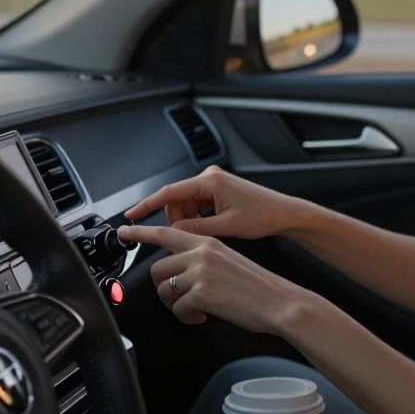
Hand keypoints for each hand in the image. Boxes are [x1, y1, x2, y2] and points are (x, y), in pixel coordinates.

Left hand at [116, 224, 312, 332]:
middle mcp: (201, 253)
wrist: (279, 301)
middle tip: (179, 300)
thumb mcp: (229, 261)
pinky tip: (202, 317)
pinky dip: (187, 317)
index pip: (166, 232)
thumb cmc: (259, 287)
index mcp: (208, 243)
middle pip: (157, 268)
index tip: (125, 231)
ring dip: (174, 305)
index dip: (141, 232)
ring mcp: (200, 273)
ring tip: (194, 311)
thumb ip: (204, 261)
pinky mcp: (200, 293)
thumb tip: (183, 274)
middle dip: (162, 289)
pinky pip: (178, 309)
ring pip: (164, 290)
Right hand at [124, 165, 303, 239]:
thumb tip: (173, 233)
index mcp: (210, 181)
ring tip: (209, 232)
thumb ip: (197, 228)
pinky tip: (212, 226)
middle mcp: (209, 177)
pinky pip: (196, 205)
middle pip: (176, 200)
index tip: (131, 215)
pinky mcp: (217, 190)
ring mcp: (213, 183)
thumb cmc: (263, 215)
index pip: (169, 193)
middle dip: (178, 220)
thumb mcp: (226, 227)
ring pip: (185, 205)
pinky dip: (198, 218)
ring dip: (189, 220)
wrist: (283, 213)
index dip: (147, 205)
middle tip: (191, 236)